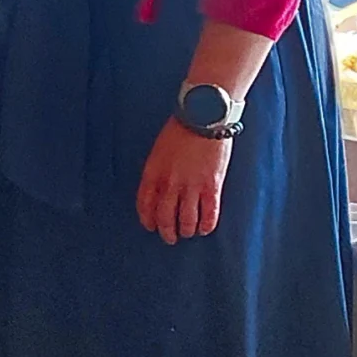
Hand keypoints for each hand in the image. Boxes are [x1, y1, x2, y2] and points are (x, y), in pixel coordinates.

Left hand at [137, 119, 232, 242]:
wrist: (202, 118)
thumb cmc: (179, 131)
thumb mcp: (158, 152)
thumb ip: (158, 172)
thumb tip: (160, 191)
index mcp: (152, 173)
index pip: (144, 204)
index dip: (147, 219)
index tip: (150, 226)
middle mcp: (169, 183)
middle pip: (164, 217)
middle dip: (166, 231)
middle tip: (170, 238)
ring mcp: (191, 187)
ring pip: (186, 220)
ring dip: (186, 230)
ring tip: (187, 233)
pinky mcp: (211, 187)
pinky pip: (209, 214)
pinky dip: (207, 225)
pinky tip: (205, 229)